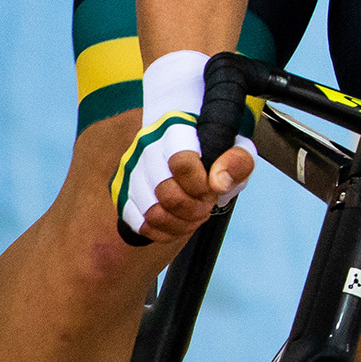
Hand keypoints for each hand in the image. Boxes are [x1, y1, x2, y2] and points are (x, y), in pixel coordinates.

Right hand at [112, 115, 255, 243]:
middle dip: (194, 208)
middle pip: (166, 193)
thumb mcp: (238, 150)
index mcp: (176, 129)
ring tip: (196, 216)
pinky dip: (165, 232)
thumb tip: (219, 183)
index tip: (213, 189)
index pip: (182, 163)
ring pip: (152, 213)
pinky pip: (140, 224)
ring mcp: (131, 170)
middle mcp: (147, 146)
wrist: (192, 150)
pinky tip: (179, 224)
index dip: (201, 185)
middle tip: (207, 206)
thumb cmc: (216, 151)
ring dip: (181, 223)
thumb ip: (237, 162)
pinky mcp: (122, 191)